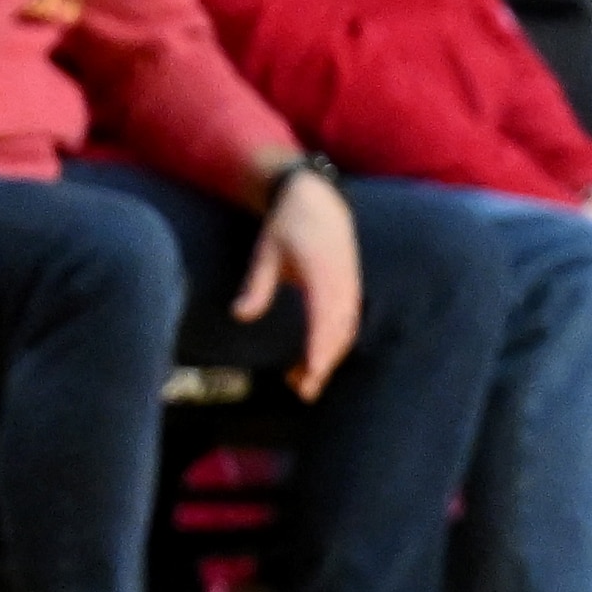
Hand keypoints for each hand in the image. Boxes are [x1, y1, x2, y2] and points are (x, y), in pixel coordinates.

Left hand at [238, 166, 362, 396]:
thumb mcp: (265, 251)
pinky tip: (317, 358)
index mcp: (324, 273)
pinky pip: (347, 321)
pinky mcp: (349, 287)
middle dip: (324, 363)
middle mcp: (343, 282)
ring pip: (345, 330)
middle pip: (339, 331)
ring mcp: (350, 285)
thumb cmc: (288, 225)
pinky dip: (334, 343)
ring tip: (305, 381)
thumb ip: (256, 285)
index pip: (325, 318)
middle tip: (303, 391)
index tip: (313, 373)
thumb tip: (241, 315)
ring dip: (329, 357)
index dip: (320, 348)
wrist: (318, 200)